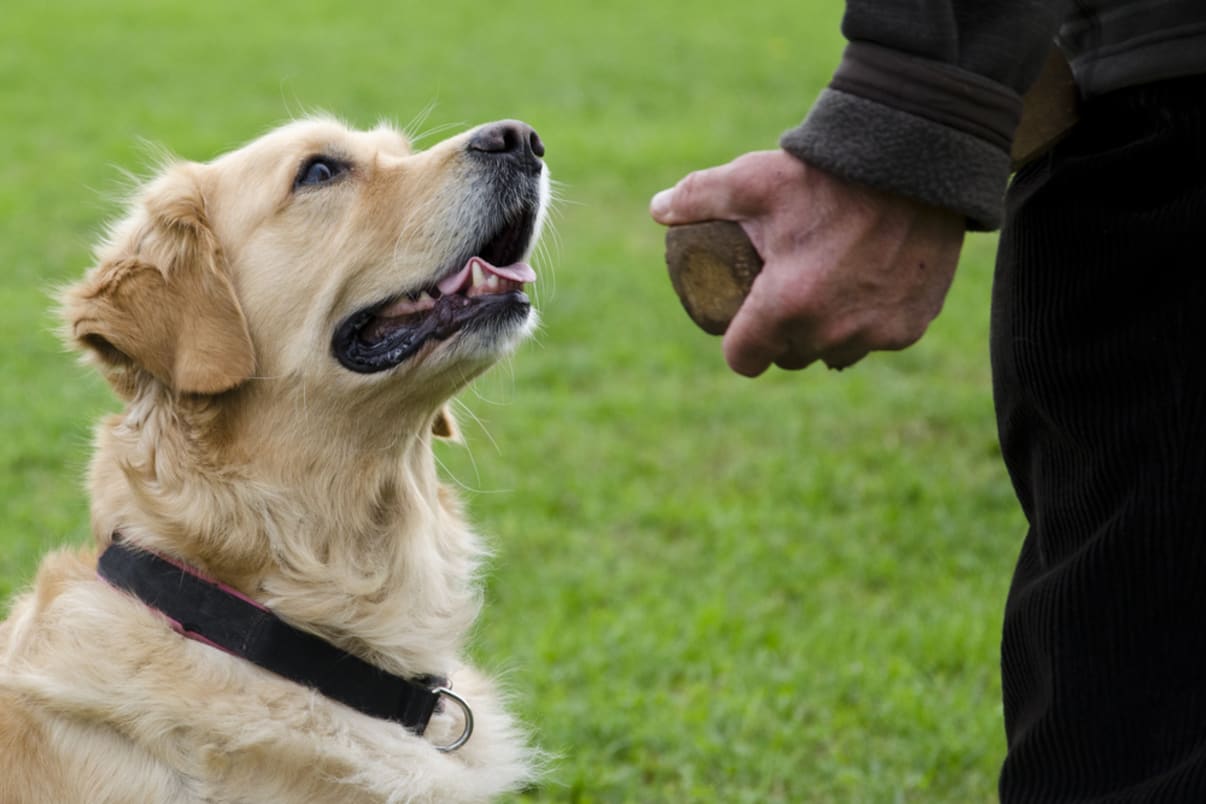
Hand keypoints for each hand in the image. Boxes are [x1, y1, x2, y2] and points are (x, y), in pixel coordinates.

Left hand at [650, 150, 964, 375]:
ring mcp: (875, 333)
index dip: (737, 345)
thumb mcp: (753, 179)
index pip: (744, 359)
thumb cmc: (826, 173)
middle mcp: (830, 331)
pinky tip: (862, 298)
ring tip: (820, 301)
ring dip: (825, 336)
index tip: (739, 326)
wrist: (914, 162)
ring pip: (836, 353)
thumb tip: (658, 209)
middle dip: (780, 339)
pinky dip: (870, 324)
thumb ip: (699, 196)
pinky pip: (879, 339)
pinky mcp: (911, 327)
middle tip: (779, 303)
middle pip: (790, 358)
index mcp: (785, 306)